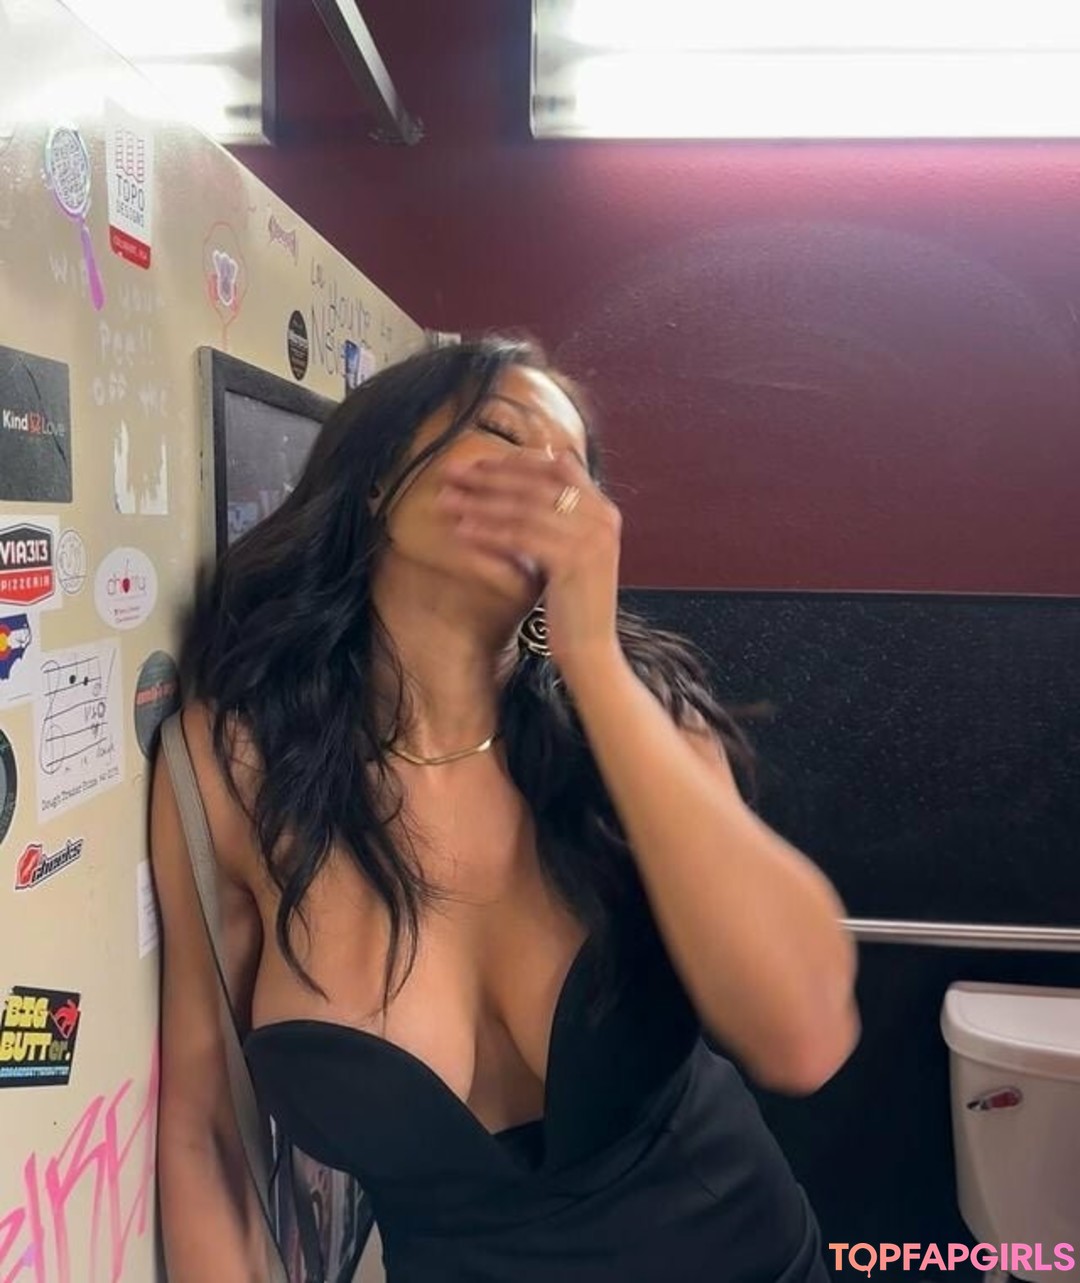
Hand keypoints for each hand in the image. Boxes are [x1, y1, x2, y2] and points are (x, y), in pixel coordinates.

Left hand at [435, 448, 622, 679]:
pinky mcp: (573, 560)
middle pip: (536, 483)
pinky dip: (488, 532)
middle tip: (452, 472)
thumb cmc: (572, 604)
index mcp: (603, 510)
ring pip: (524, 508)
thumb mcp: (570, 552)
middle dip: (489, 476)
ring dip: (480, 502)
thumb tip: (521, 489)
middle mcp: (602, 517)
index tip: (478, 463)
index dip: (515, 461)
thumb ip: (557, 520)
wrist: (591, 650)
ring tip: (446, 500)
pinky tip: (461, 530)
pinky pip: (520, 537)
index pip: (557, 467)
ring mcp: (591, 538)